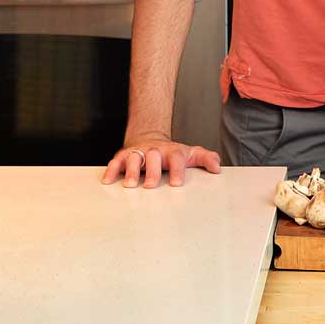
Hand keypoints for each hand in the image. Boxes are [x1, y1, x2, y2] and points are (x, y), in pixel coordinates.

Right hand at [101, 130, 221, 188]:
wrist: (150, 138)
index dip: (176, 170)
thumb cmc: (172, 153)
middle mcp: (154, 150)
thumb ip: (206, 159)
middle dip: (151, 171)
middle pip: (153, 156)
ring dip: (130, 170)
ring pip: (134, 158)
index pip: (176, 158)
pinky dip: (111, 169)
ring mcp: (139, 152)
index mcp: (172, 151)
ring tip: (129, 184)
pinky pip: (116, 161)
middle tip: (150, 185)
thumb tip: (217, 169)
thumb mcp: (191, 154)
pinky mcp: (124, 155)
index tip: (176, 184)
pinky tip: (107, 180)